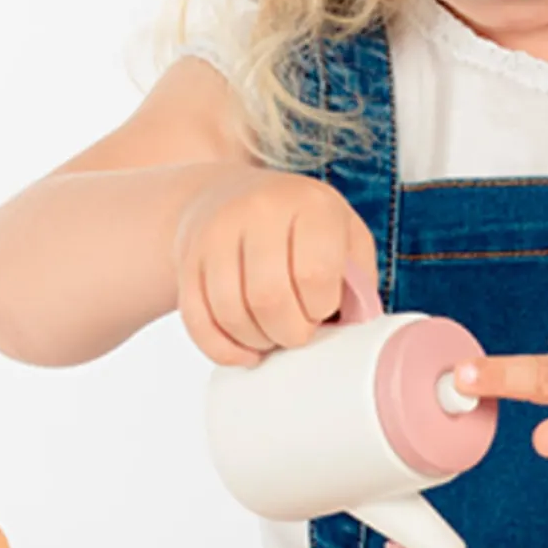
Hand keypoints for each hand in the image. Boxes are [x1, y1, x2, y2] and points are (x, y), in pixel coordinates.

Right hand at [172, 166, 377, 366]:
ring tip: (272, 336)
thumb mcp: (344, 237)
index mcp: (310, 204)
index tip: (322, 310)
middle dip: (289, 334)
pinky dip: (223, 349)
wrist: (228, 196)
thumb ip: (359, 282)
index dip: (320, 308)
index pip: (315, 273)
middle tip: (297, 332)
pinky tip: (244, 350)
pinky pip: (198, 321)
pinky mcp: (188, 259)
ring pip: (231, 313)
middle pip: (269, 298)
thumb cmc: (301, 228)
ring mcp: (217, 232)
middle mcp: (259, 210)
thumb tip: (356, 332)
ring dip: (256, 342)